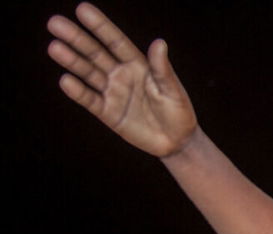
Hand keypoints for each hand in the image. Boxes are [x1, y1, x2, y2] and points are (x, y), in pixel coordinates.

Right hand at [47, 3, 197, 156]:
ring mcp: (112, 93)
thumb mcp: (173, 90)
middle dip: (76, 38)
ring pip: (88, 73)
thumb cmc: (178, 112)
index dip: (100, 26)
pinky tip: (66, 80)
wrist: (177, 142)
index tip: (82, 9)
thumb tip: (159, 43)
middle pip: (95, 54)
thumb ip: (162, 69)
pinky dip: (78, 92)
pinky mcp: (107, 113)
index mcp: (138, 65)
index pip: (115, 42)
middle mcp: (121, 75)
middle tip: (54, 22)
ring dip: (72, 61)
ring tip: (54, 47)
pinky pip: (90, 100)